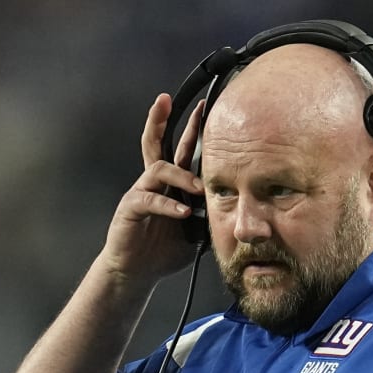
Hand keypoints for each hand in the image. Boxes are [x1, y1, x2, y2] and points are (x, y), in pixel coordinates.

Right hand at [96, 94, 205, 285]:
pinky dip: (167, 205)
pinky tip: (182, 212)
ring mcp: (140, 193)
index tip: (205, 109)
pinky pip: (148, 200)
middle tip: (170, 100)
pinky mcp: (130, 209)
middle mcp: (153, 183)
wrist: (137, 272)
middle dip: (162, 120)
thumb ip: (213, 214)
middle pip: (156, 143)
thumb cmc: (165, 250)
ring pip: (157, 168)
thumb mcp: (198, 231)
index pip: (180, 150)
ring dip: (181, 176)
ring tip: (198, 188)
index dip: (191, 129)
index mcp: (170, 185)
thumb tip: (241, 208)